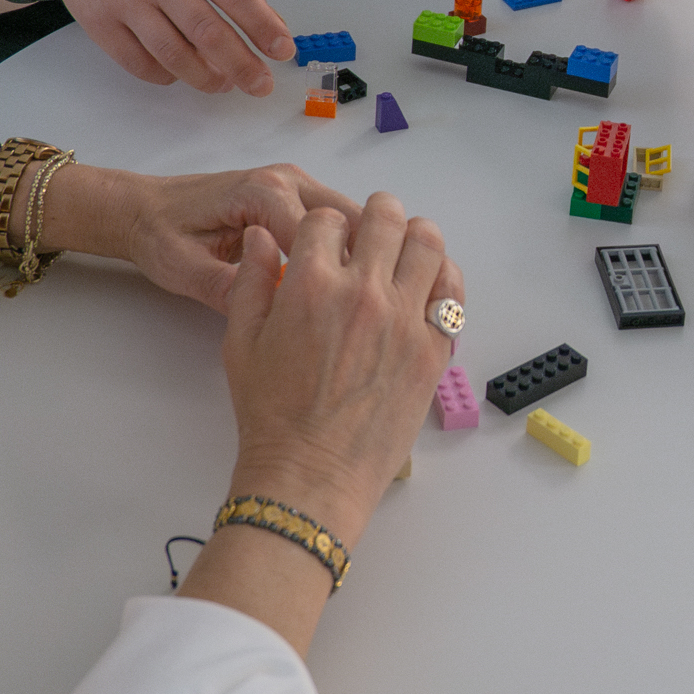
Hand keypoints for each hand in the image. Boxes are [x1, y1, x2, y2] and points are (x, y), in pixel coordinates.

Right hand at [14, 0, 293, 94]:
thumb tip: (267, 25)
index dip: (261, 24)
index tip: (282, 49)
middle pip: (206, 31)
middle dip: (241, 64)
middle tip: (260, 85)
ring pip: (174, 55)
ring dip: (206, 77)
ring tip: (223, 84)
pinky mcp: (99, 24)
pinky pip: (140, 64)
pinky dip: (166, 76)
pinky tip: (180, 73)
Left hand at [109, 163, 364, 310]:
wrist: (144, 209)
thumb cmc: (161, 233)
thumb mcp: (185, 269)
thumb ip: (227, 288)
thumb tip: (271, 314)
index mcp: (262, 192)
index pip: (322, 233)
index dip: (336, 275)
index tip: (340, 316)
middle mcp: (287, 180)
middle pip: (352, 218)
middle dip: (358, 263)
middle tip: (356, 313)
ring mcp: (296, 185)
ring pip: (352, 217)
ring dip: (357, 256)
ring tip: (352, 302)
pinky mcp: (297, 197)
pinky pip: (338, 221)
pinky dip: (346, 249)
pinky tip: (339, 285)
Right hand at [218, 193, 463, 546]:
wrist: (311, 476)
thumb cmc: (271, 416)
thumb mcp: (240, 342)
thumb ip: (252, 280)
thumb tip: (264, 238)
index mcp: (310, 284)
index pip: (326, 219)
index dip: (322, 228)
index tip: (324, 245)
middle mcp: (363, 291)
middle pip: (384, 216)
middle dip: (373, 217)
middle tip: (368, 237)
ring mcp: (405, 319)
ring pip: (427, 242)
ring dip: (413, 237)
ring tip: (402, 254)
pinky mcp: (434, 348)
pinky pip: (453, 292)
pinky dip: (443, 278)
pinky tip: (426, 287)